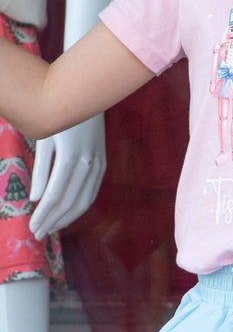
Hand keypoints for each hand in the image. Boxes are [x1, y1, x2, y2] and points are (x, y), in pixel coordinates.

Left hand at [29, 114, 106, 239]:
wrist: (87, 96)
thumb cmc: (59, 116)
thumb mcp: (44, 139)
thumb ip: (41, 170)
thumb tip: (35, 199)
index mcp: (70, 157)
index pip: (55, 196)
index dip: (43, 214)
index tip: (32, 227)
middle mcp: (88, 163)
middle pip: (69, 202)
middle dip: (52, 221)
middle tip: (38, 234)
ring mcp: (98, 164)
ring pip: (84, 201)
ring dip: (66, 218)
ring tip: (51, 228)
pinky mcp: (102, 163)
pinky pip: (92, 192)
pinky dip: (80, 207)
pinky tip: (69, 215)